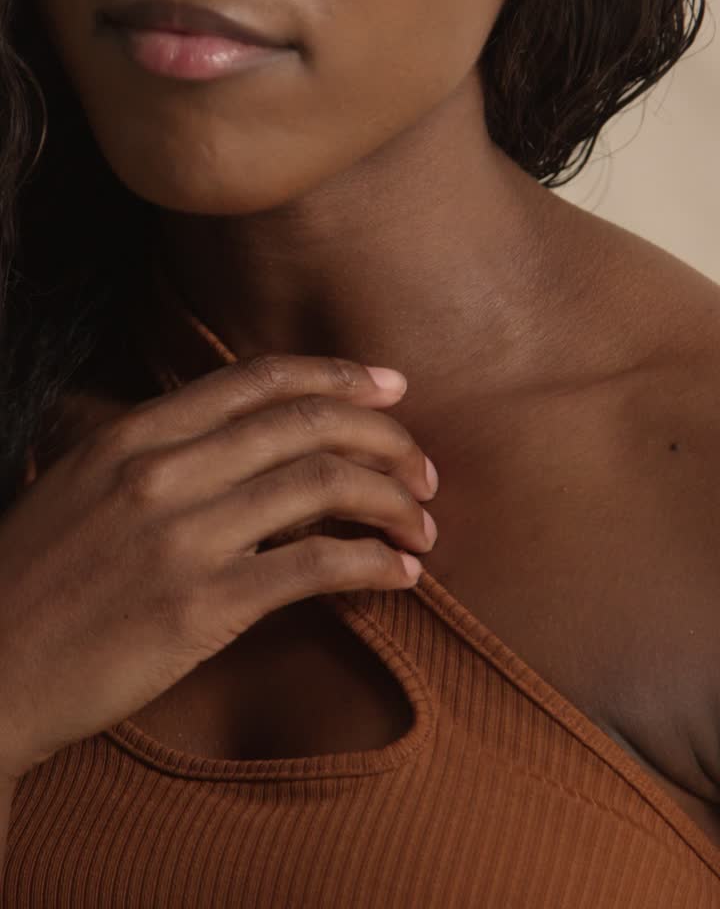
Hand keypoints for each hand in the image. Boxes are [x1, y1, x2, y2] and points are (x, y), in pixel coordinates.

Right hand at [0, 356, 437, 780]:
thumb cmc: (32, 583)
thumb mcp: (78, 487)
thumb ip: (154, 453)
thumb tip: (241, 444)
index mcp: (132, 434)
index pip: (258, 379)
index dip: (337, 374)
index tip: (391, 385)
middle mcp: (161, 471)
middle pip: (305, 424)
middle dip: (386, 438)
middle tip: (424, 466)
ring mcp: (182, 537)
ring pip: (322, 486)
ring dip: (392, 500)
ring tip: (424, 522)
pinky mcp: (201, 607)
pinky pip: (314, 568)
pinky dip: (374, 563)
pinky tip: (401, 573)